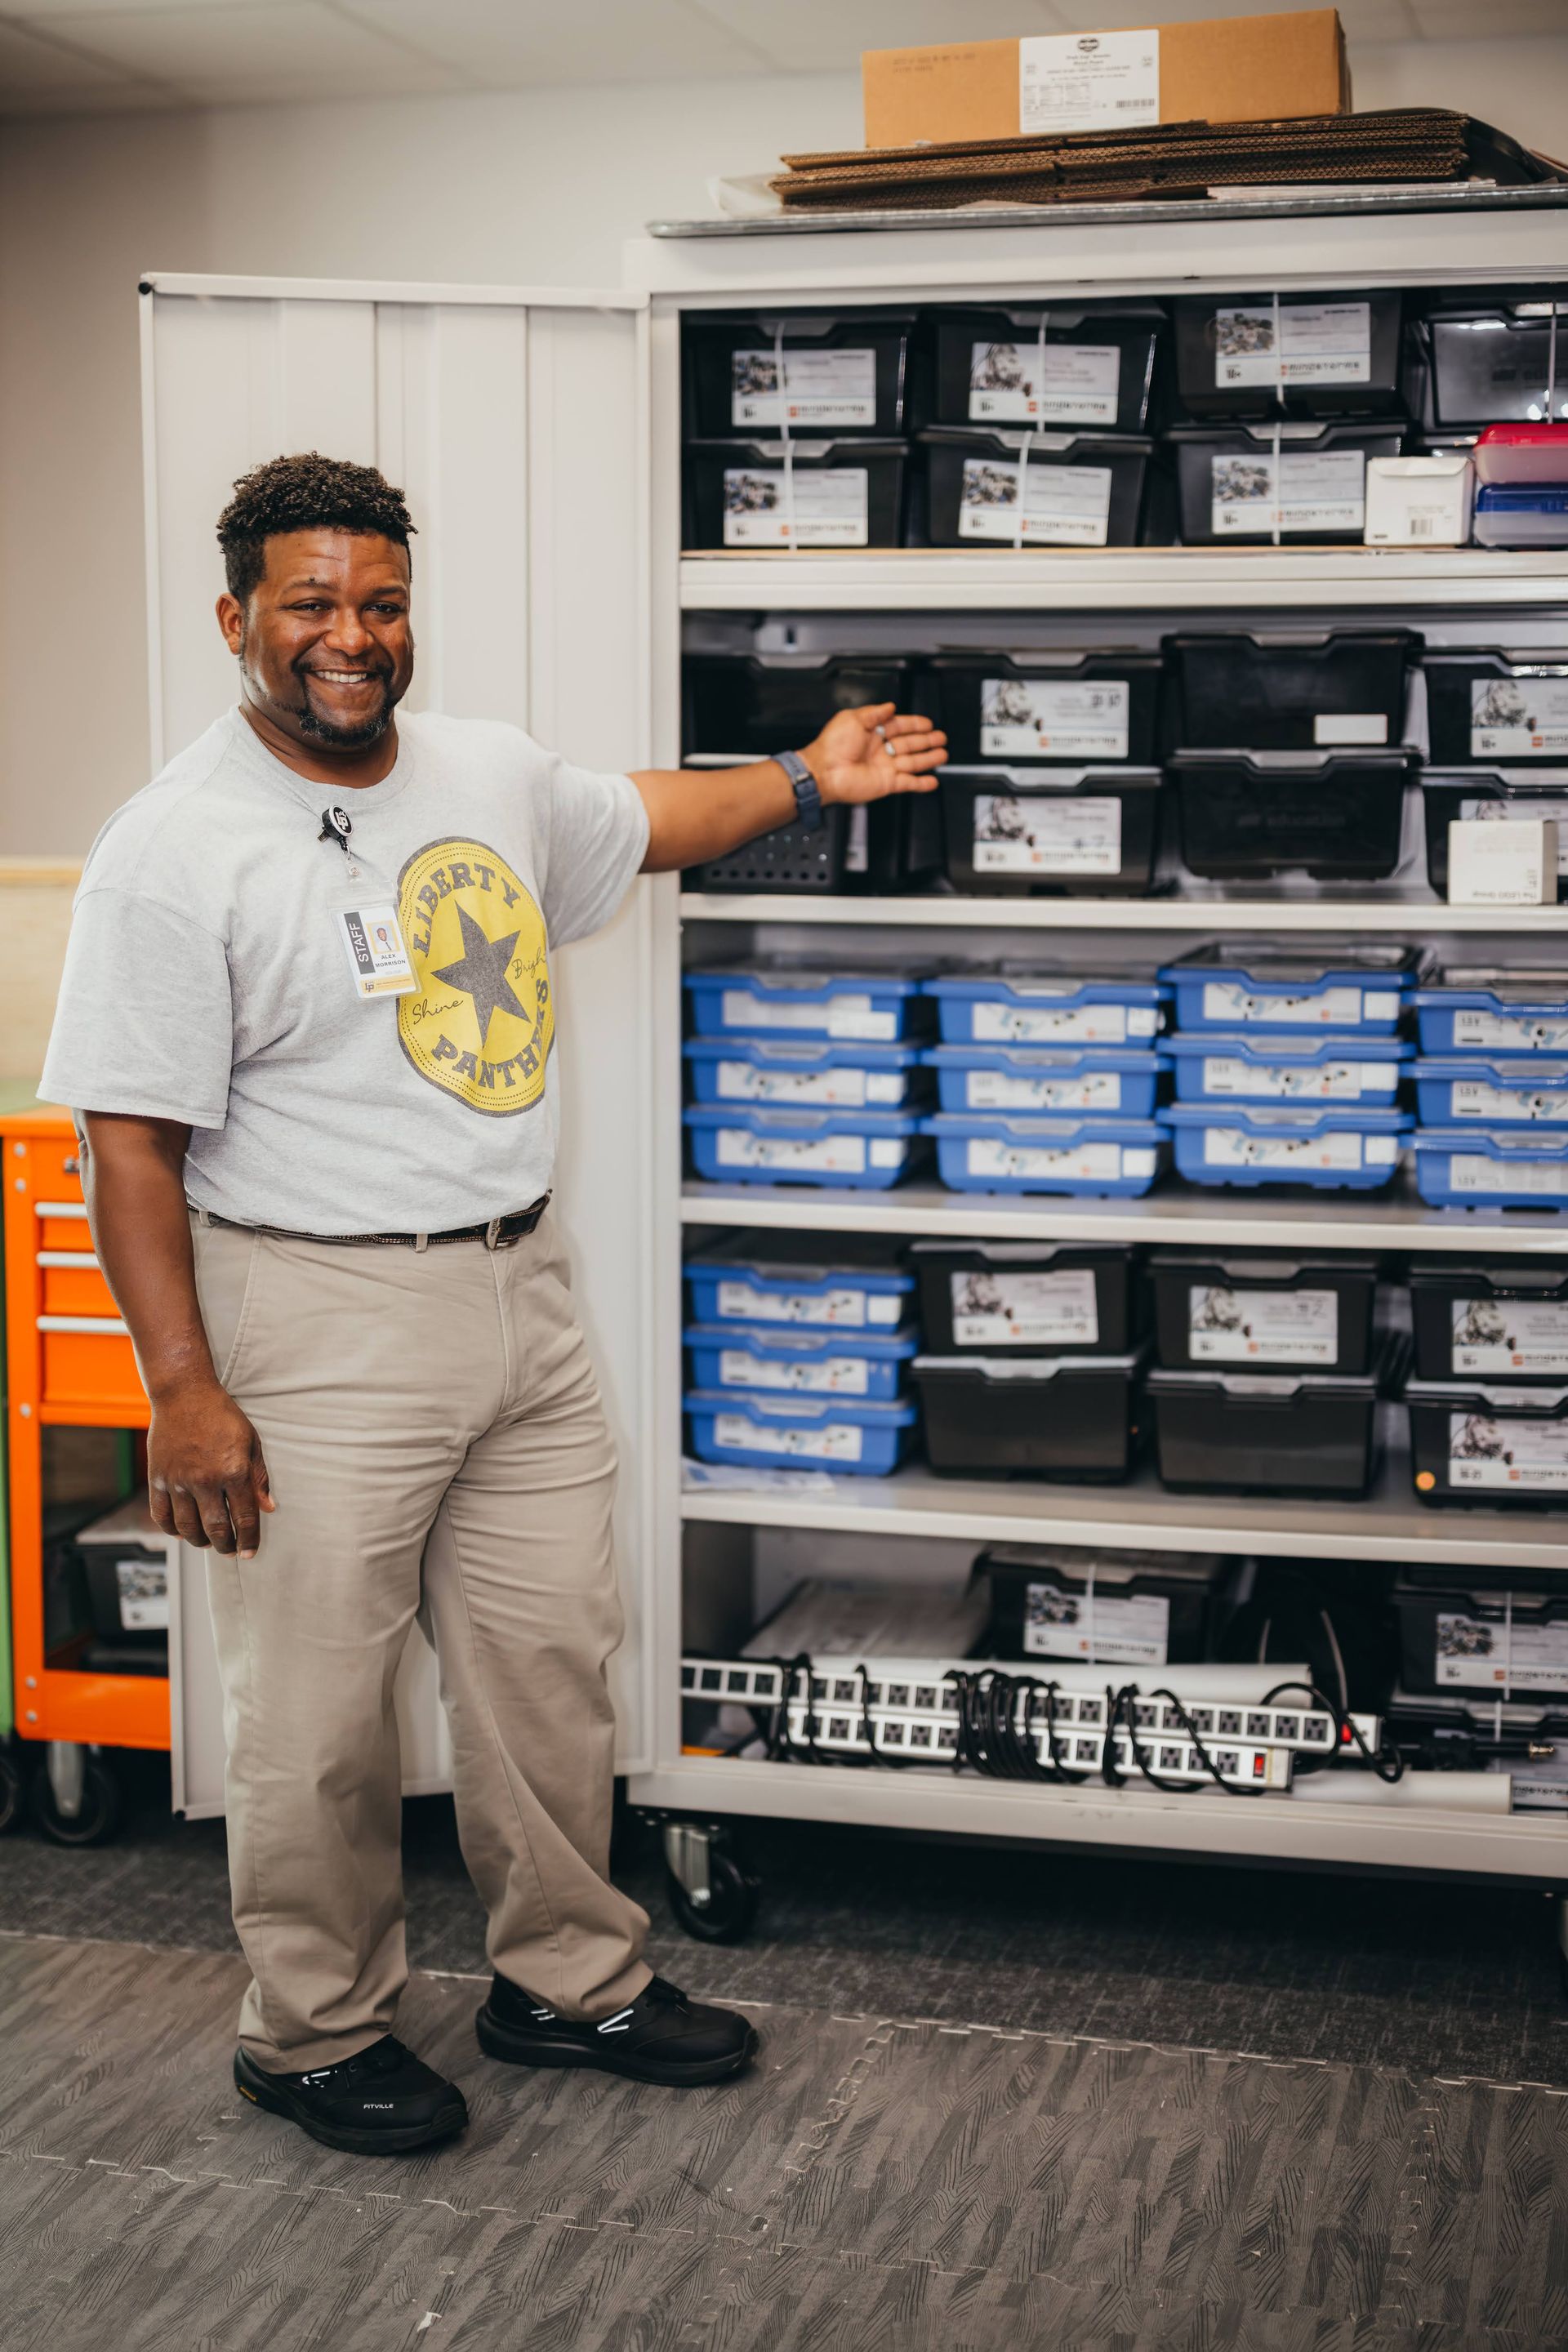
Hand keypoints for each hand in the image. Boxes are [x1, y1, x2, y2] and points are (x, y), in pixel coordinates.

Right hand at [148, 1379, 275, 1557]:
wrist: (185, 1394)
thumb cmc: (223, 1416)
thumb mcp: (251, 1442)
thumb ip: (259, 1477)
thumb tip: (268, 1508)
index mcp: (234, 1472)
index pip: (245, 1518)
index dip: (249, 1540)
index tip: (250, 1552)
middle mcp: (206, 1480)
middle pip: (216, 1529)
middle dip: (225, 1546)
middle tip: (230, 1550)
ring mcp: (179, 1480)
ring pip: (188, 1527)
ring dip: (200, 1541)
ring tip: (208, 1542)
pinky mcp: (158, 1478)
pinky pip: (162, 1515)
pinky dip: (172, 1530)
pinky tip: (181, 1532)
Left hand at [802, 702, 947, 806]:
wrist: (824, 771)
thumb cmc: (832, 746)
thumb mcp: (852, 718)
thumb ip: (874, 713)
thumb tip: (889, 706)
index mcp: (872, 733)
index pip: (899, 726)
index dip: (915, 724)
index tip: (928, 723)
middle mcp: (880, 750)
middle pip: (910, 743)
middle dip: (927, 740)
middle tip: (941, 738)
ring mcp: (884, 767)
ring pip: (913, 762)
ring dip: (929, 759)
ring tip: (942, 755)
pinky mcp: (887, 783)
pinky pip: (908, 783)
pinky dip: (921, 784)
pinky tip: (932, 780)